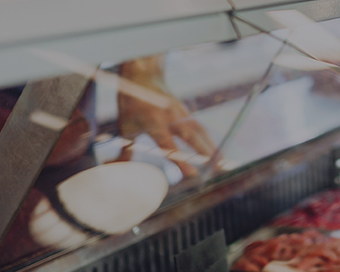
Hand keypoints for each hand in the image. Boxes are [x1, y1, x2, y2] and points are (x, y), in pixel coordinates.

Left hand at [116, 55, 217, 176]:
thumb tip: (118, 170)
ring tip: (222, 163)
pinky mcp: (186, 112)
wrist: (143, 74)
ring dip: (211, 147)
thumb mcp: (124, 126)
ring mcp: (180, 113)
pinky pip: (200, 128)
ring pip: (199, 131)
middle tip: (216, 169)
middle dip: (204, 153)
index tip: (192, 174)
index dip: (180, 159)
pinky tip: (216, 152)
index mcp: (153, 121)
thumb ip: (125, 151)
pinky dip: (209, 140)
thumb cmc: (132, 102)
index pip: (168, 144)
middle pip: (191, 137)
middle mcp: (170, 117)